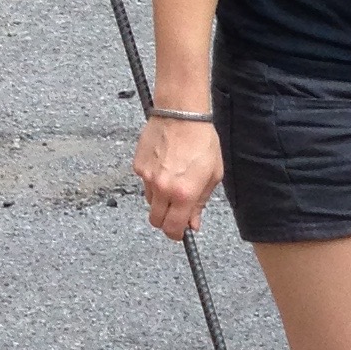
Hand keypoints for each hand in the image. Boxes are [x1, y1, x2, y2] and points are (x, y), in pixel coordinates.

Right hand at [135, 114, 220, 238]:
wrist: (181, 114)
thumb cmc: (202, 140)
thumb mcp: (212, 175)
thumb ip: (200, 203)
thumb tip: (193, 223)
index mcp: (184, 193)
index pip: (173, 228)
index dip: (177, 235)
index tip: (180, 233)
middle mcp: (162, 188)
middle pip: (156, 220)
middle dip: (166, 221)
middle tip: (176, 213)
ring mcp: (147, 177)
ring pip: (149, 202)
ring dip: (160, 200)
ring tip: (173, 181)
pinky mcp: (138, 165)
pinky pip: (144, 183)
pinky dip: (153, 181)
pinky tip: (165, 166)